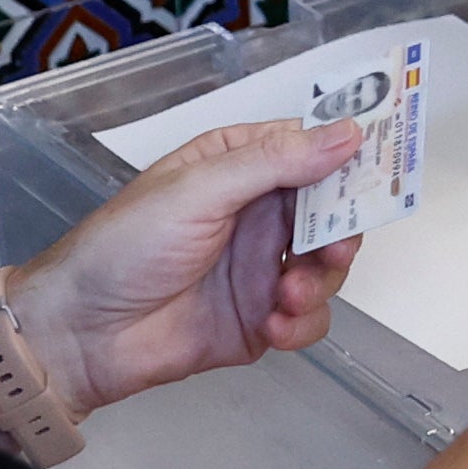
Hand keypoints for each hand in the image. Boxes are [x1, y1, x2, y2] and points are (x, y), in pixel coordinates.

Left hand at [17, 119, 361, 415]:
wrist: (82, 334)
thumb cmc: (126, 246)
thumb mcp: (199, 191)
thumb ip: (276, 164)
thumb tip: (349, 133)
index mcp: (238, 166)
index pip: (310, 150)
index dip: (349, 157)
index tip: (385, 167)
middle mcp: (257, 213)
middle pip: (332, 212)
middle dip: (341, 230)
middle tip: (333, 248)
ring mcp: (262, 268)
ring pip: (328, 267)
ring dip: (319, 281)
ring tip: (285, 295)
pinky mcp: (260, 320)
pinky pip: (309, 318)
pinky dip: (302, 323)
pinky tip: (273, 326)